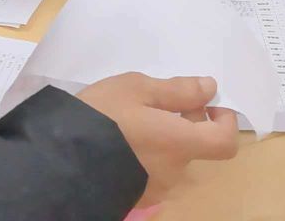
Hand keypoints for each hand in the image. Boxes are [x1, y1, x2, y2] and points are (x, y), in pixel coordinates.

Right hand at [77, 73, 240, 203]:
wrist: (59, 160)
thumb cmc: (102, 117)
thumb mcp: (136, 89)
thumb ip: (177, 90)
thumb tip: (209, 88)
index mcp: (179, 143)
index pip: (225, 142)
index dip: (225, 121)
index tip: (207, 104)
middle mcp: (173, 171)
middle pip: (194, 146)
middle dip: (184, 123)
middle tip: (155, 103)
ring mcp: (154, 188)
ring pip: (171, 158)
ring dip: (162, 139)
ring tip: (130, 120)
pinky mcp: (135, 195)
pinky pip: (151, 171)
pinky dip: (145, 155)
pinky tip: (120, 141)